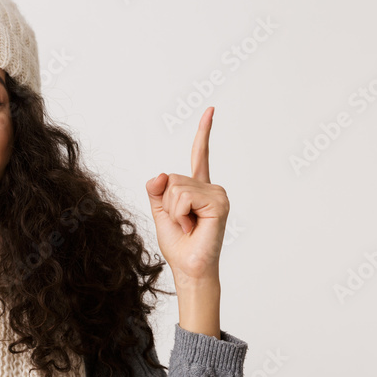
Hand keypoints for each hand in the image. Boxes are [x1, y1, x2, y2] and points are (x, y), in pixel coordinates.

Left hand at [145, 106, 229, 283]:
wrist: (189, 266)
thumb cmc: (178, 244)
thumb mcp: (160, 212)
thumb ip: (156, 190)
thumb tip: (159, 175)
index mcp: (198, 189)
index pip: (200, 155)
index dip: (204, 132)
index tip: (210, 109)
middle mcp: (211, 188)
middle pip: (172, 178)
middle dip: (167, 203)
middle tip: (181, 223)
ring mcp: (217, 194)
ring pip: (176, 187)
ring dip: (173, 211)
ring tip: (187, 226)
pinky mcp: (219, 202)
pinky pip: (184, 196)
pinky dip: (180, 214)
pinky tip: (192, 226)